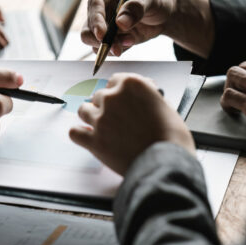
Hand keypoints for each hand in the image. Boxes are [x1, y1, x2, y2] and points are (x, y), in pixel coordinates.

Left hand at [69, 73, 193, 175]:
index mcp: (132, 85)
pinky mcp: (93, 140)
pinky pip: (75, 132)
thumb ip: (147, 97)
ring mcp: (101, 119)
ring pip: (83, 110)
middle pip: (99, 96)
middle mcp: (113, 98)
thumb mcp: (165, 107)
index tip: (121, 100)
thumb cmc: (171, 138)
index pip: (114, 80)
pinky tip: (88, 138)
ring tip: (103, 128)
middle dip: (106, 106)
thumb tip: (142, 96)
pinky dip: (80, 135)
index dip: (118, 92)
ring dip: (91, 118)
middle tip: (117, 119)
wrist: (167, 163)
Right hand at [81, 0, 212, 57]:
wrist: (163, 13)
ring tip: (130, 41)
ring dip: (109, 46)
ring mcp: (100, 19)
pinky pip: (103, 47)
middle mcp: (98, 2)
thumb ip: (137, 8)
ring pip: (92, 39)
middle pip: (88, 25)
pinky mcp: (105, 34)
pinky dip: (116, 48)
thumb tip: (120, 23)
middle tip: (116, 48)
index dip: (96, 20)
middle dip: (101, 39)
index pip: (95, 2)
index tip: (102, 35)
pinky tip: (131, 41)